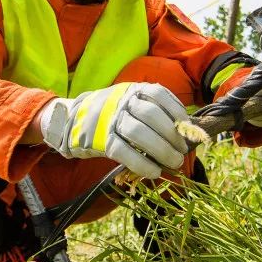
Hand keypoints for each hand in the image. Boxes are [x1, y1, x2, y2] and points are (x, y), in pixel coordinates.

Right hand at [40, 83, 189, 178]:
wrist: (73, 119)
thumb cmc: (113, 114)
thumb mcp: (131, 102)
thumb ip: (155, 110)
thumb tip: (187, 130)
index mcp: (132, 90)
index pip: (159, 95)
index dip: (177, 112)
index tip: (188, 129)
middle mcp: (121, 102)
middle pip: (151, 116)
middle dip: (172, 135)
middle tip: (183, 151)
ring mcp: (109, 120)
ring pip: (138, 134)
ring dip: (161, 150)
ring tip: (174, 162)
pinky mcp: (100, 140)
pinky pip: (124, 153)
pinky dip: (142, 164)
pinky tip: (154, 172)